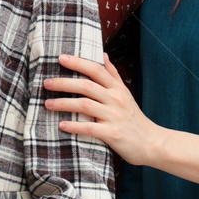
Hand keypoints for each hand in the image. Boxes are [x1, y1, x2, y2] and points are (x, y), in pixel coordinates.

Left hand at [45, 54, 164, 165]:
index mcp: (117, 88)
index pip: (96, 70)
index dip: (78, 62)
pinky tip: (61, 125)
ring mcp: (114, 116)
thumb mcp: (126, 94)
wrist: (151, 143)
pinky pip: (89, 128)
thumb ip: (113, 75)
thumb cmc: (134, 118)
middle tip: (46, 83)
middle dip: (64, 83)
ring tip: (47, 104)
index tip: (60, 58)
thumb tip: (103, 55)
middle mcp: (116, 99)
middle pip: (87, 86)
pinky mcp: (112, 134)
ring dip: (64, 103)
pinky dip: (74, 126)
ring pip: (85, 105)